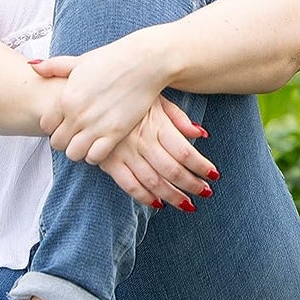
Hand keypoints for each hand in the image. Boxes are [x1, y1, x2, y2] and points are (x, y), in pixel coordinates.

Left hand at [32, 32, 166, 164]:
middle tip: (76, 133)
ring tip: (88, 140)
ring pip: (74, 154)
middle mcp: (77, 115)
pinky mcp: (115, 133)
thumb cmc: (112, 59)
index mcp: (66, 97)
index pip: (46, 125)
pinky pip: (95, 157)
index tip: (65, 122)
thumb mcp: (80, 60)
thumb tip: (32, 66)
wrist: (145, 62)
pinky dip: (95, 154)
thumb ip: (54, 66)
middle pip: (57, 143)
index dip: (54, 125)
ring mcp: (96, 126)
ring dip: (79, 149)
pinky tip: (101, 143)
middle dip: (65, 140)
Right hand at [99, 94, 218, 209]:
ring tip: (187, 205)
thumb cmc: (126, 95)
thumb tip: (201, 133)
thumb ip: (178, 117)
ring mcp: (124, 153)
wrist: (86, 95)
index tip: (214, 175)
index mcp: (156, 124)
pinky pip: (129, 185)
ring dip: (172, 196)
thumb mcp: (155, 98)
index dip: (201, 166)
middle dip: (192, 185)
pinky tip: (158, 204)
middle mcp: (142, 140)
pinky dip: (144, 197)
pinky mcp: (108, 161)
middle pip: (172, 170)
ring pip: (153, 181)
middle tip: (206, 193)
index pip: (184, 152)